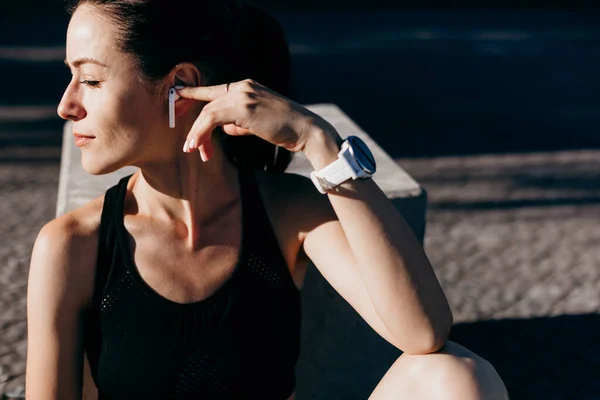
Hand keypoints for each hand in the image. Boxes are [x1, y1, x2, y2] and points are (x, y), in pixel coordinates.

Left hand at [176, 79, 337, 161]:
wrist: (306, 130)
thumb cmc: (285, 129)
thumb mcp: (257, 123)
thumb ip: (238, 123)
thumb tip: (223, 128)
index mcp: (247, 86)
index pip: (214, 90)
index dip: (194, 94)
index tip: (178, 98)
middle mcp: (243, 86)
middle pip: (208, 103)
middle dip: (195, 127)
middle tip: (188, 146)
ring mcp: (243, 94)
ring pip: (207, 111)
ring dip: (197, 133)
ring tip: (192, 149)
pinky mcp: (243, 107)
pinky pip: (212, 117)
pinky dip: (202, 132)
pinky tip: (199, 145)